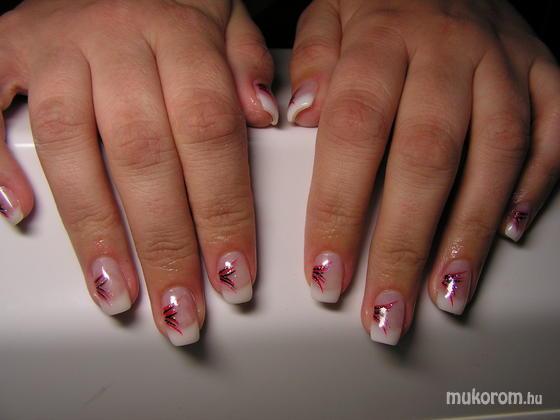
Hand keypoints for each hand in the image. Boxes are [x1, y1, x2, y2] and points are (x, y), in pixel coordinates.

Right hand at [0, 0, 277, 344]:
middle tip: (180, 310)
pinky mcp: (10, 52)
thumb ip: (244, 64)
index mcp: (180, 31)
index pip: (211, 134)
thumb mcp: (226, 16)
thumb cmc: (171, 0)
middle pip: (144, 155)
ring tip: (117, 294)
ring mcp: (57, 47)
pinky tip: (21, 215)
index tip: (233, 275)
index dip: (223, 211)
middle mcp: (116, 38)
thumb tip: (264, 116)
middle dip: (165, 244)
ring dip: (95, 231)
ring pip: (71, 148)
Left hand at [289, 0, 559, 343]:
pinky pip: (551, 133)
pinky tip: (509, 235)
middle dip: (403, 245)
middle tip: (384, 311)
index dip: (338, 210)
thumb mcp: (326, 12)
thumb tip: (300, 116)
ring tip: (445, 295)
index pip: (353, 131)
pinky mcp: (543, 73)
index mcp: (382, 35)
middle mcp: (446, 50)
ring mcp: (502, 63)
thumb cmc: (380, 0)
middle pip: (426, 157)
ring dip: (469, 233)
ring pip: (494, 155)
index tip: (325, 273)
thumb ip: (310, 60)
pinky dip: (535, 185)